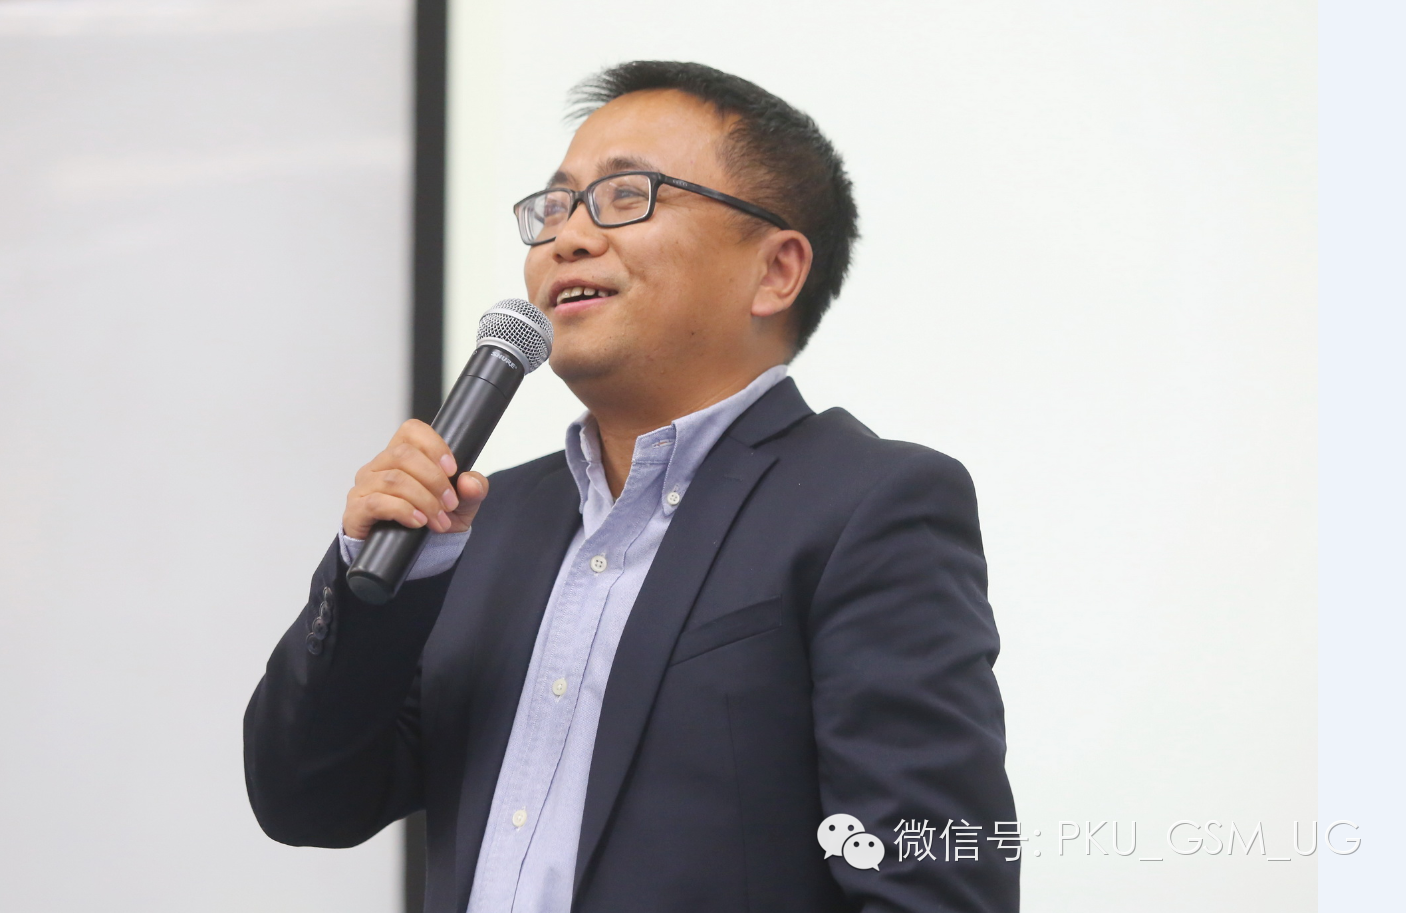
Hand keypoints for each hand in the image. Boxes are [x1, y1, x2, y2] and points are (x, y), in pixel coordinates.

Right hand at [341, 419, 489, 539]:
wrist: (414, 555)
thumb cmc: (431, 519)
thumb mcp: (461, 505)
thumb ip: (473, 490)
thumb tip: (470, 482)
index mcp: (403, 455)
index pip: (411, 430)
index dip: (433, 445)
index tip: (452, 470)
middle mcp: (380, 466)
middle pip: (403, 454)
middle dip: (434, 480)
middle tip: (450, 504)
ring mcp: (365, 486)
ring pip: (394, 479)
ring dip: (424, 500)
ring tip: (439, 520)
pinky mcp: (357, 509)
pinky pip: (377, 502)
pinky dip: (403, 511)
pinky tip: (418, 521)